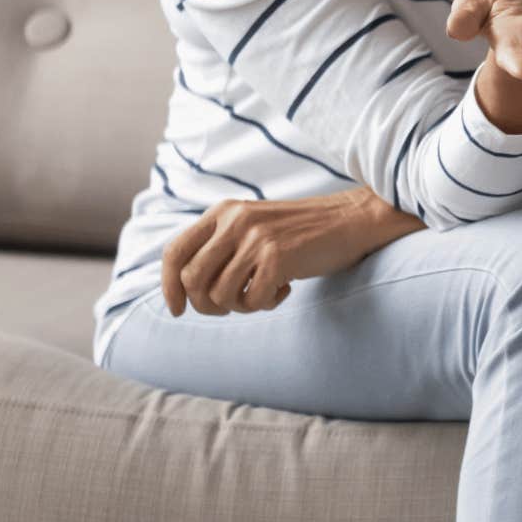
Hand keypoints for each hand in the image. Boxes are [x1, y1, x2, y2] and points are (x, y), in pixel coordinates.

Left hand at [160, 187, 400, 316]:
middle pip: (192, 279)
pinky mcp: (278, 257)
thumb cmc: (303, 231)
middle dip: (206, 305)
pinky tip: (285, 289)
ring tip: (263, 293)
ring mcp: (256, 238)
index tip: (177, 310)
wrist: (353, 219)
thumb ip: (222, 245)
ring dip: (240, 306)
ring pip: (219, 295)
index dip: (168, 286)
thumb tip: (186, 288)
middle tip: (231, 306)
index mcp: (224, 212)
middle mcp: (235, 221)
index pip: (175, 252)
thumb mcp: (254, 225)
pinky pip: (252, 301)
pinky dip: (266, 304)